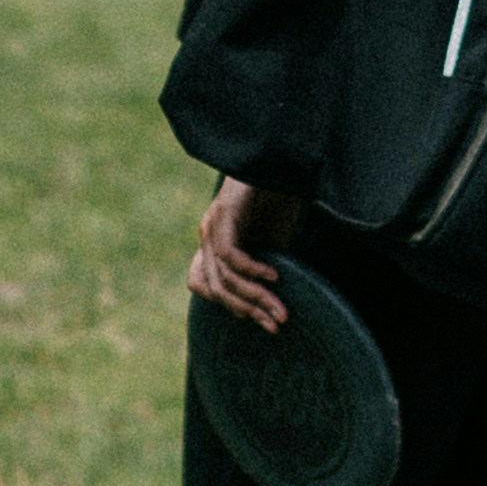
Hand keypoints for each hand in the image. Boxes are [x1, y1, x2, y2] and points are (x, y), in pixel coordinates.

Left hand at [186, 179, 297, 332]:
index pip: (205, 286)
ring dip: (255, 298)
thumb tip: (275, 304)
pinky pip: (231, 255)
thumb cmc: (281, 198)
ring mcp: (212, 225)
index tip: (261, 320)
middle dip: (248, 311)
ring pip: (225, 276)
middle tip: (276, 325)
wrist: (281, 160)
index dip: (229, 306)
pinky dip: (253, 270)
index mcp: (214, 242)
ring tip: (281, 310)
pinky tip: (275, 277)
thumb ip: (266, 267)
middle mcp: (207, 235)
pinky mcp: (224, 215)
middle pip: (217, 288)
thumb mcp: (273, 241)